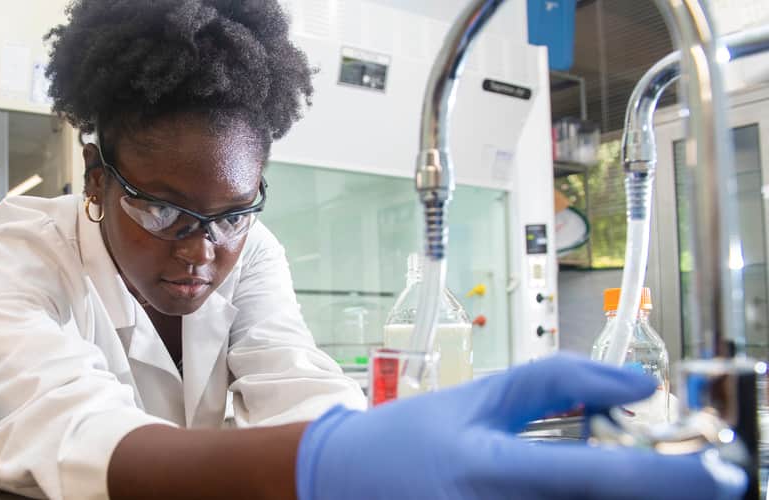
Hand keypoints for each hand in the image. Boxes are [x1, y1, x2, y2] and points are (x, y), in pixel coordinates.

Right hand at [296, 353, 745, 499]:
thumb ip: (559, 383)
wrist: (348, 484)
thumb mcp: (482, 398)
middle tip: (703, 476)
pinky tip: (590, 490)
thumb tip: (639, 382)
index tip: (725, 468)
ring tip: (642, 477)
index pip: (600, 479)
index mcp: (491, 471)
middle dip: (665, 495)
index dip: (674, 477)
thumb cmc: (413, 437)